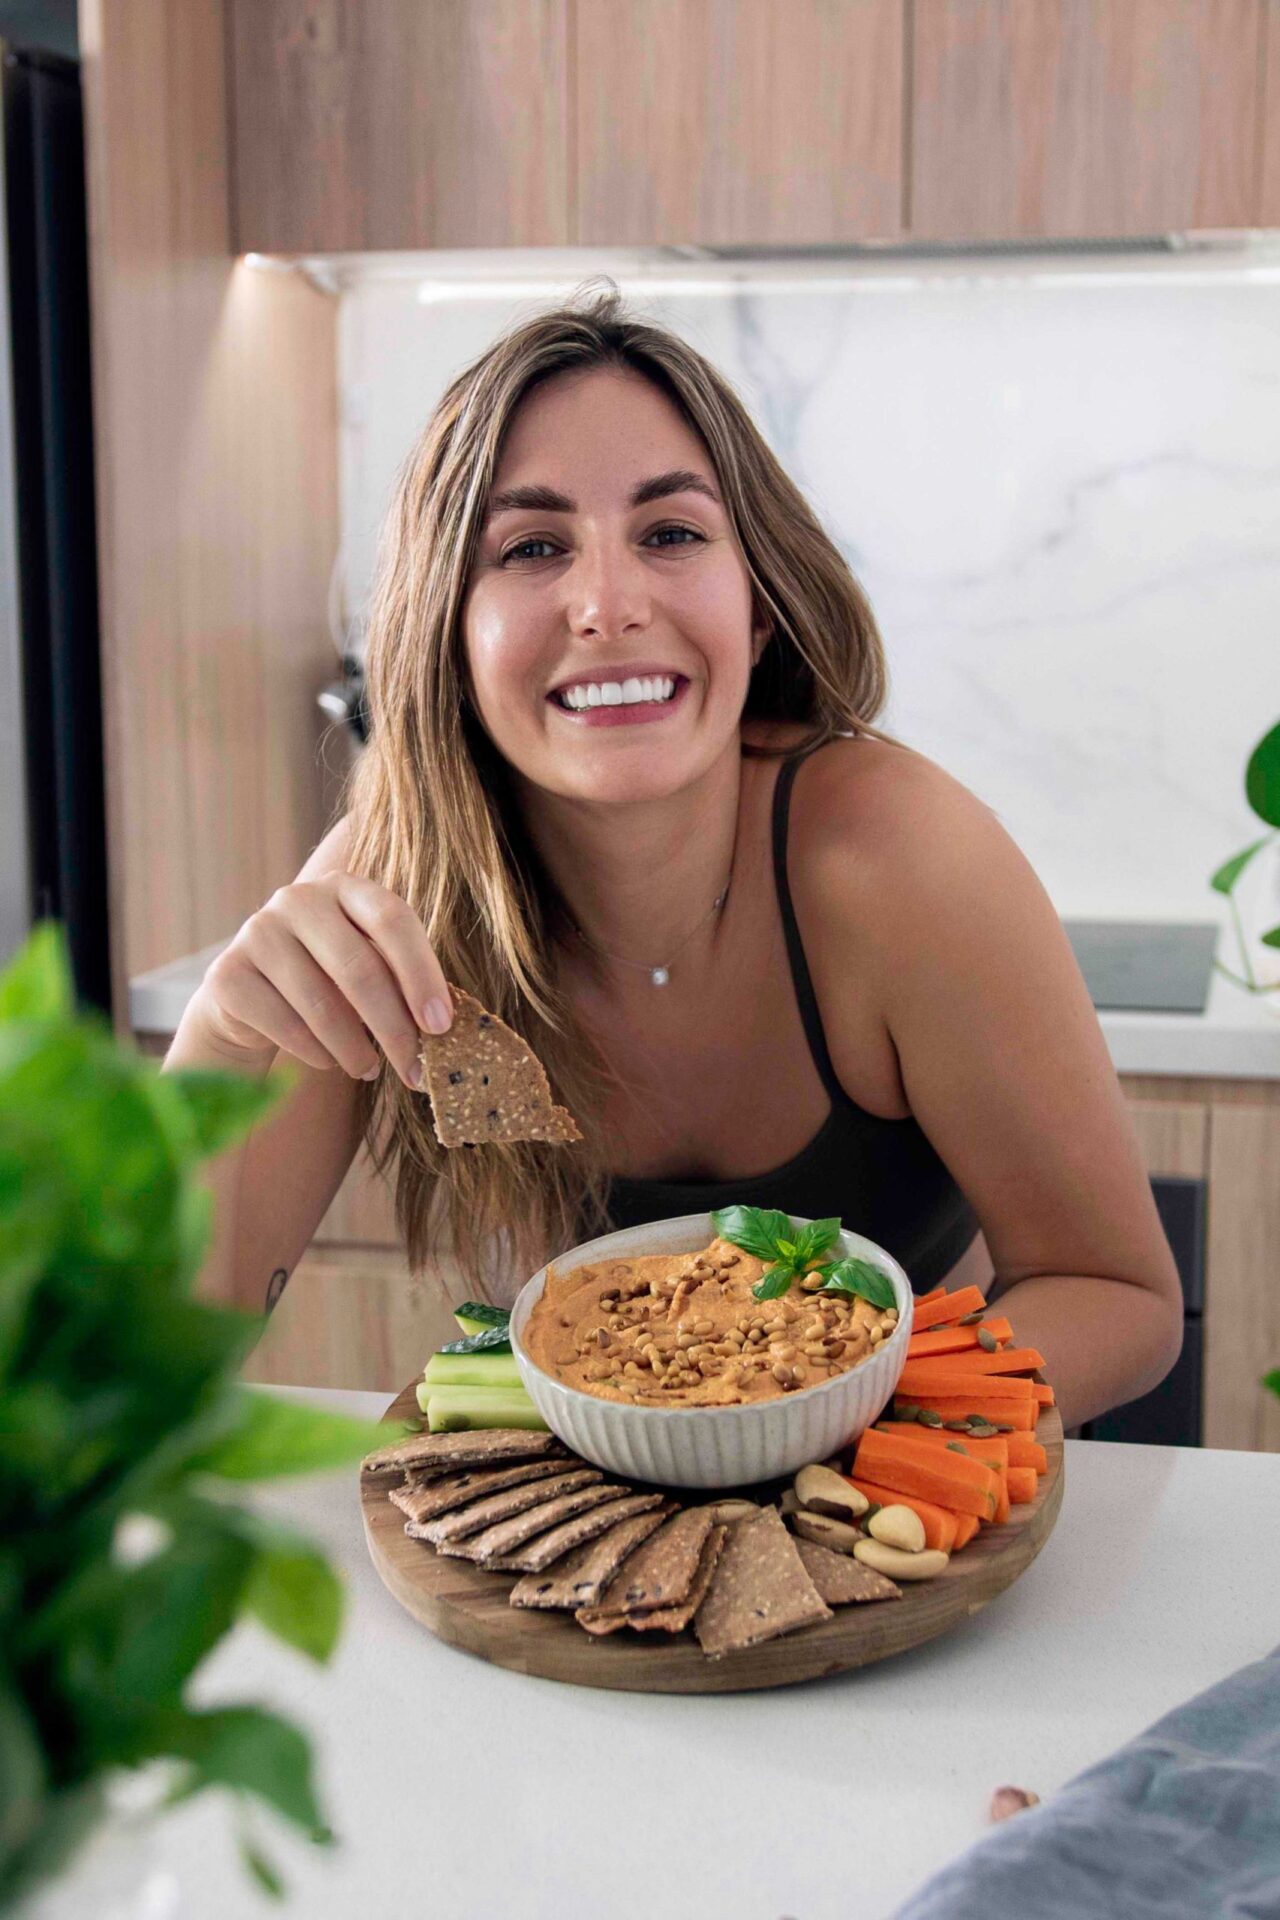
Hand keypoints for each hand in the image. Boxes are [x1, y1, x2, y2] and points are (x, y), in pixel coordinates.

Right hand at [187, 874, 452, 1087]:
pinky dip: (316, 1054)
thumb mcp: (369, 969)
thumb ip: (400, 982)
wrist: (250, 999)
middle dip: (394, 1027)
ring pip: (321, 1004)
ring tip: (370, 1069)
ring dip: (355, 1049)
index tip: (440, 1025)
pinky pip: (284, 1025)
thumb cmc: (330, 982)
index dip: (421, 974)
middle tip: (415, 1068)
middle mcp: (298, 898)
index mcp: (345, 887)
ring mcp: (257, 931)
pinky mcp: (227, 973)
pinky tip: (329, 1062)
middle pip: (359, 967)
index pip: (393, 920)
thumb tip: (443, 1027)